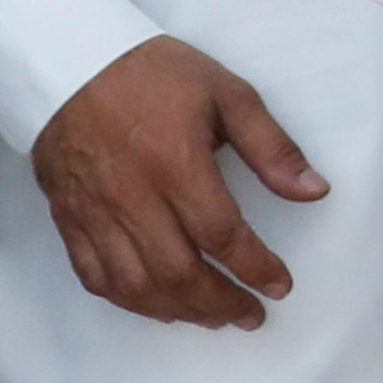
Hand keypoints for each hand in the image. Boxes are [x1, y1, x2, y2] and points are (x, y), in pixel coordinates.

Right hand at [33, 36, 325, 329]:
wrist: (69, 63)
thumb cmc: (155, 74)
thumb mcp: (228, 93)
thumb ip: (271, 147)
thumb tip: (314, 190)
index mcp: (175, 163)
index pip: (221, 234)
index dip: (254, 267)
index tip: (280, 286)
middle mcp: (132, 197)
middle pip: (178, 272)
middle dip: (221, 302)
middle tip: (251, 315)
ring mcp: (94, 213)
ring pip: (135, 284)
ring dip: (178, 311)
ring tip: (213, 318)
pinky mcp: (68, 219)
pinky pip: (95, 276)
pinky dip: (128, 301)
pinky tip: (157, 306)